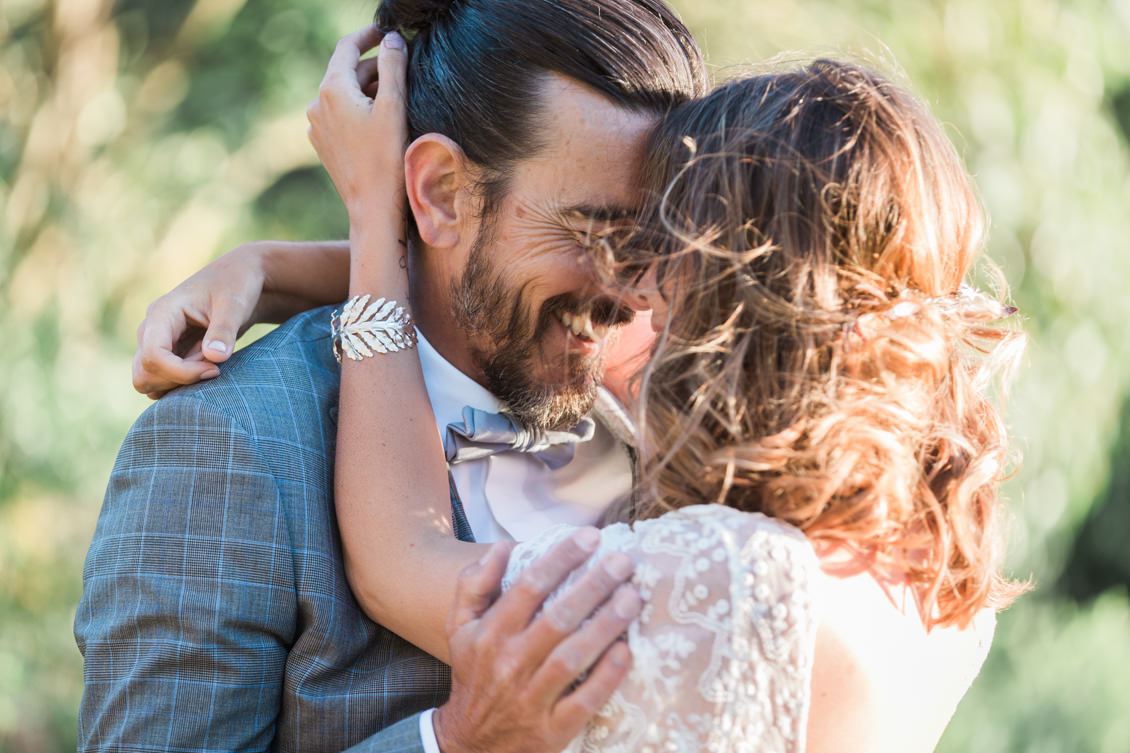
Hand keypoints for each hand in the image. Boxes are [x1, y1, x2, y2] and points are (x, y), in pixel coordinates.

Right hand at [132, 243, 267, 398]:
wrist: (240, 280)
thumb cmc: (236, 285)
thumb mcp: (234, 304)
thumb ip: (224, 330)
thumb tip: (214, 358)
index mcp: (162, 313)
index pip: (153, 356)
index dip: (181, 372)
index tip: (215, 369)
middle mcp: (151, 329)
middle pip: (144, 374)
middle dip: (179, 380)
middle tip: (213, 366)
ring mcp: (156, 342)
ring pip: (149, 381)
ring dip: (180, 383)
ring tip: (210, 364)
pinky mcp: (167, 353)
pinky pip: (162, 380)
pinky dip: (183, 383)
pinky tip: (207, 366)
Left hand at [306, 26, 407, 221]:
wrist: (372, 208)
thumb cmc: (387, 159)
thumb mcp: (395, 107)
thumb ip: (393, 67)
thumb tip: (391, 40)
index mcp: (332, 90)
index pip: (347, 47)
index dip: (368, 35)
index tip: (386, 31)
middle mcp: (317, 105)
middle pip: (347, 72)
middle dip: (374, 68)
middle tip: (403, 71)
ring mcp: (316, 126)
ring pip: (344, 95)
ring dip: (367, 91)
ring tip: (395, 101)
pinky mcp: (322, 144)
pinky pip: (339, 116)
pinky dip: (358, 111)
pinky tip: (380, 124)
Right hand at [433, 530, 640, 752]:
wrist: (470, 743)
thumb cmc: (474, 673)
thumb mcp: (460, 627)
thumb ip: (474, 584)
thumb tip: (503, 546)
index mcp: (491, 633)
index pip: (529, 586)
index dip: (561, 558)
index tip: (591, 536)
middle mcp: (510, 663)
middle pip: (556, 618)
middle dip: (593, 586)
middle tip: (623, 561)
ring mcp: (531, 698)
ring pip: (572, 657)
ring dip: (605, 626)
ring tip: (633, 598)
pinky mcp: (552, 729)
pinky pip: (583, 701)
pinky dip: (605, 677)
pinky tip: (626, 651)